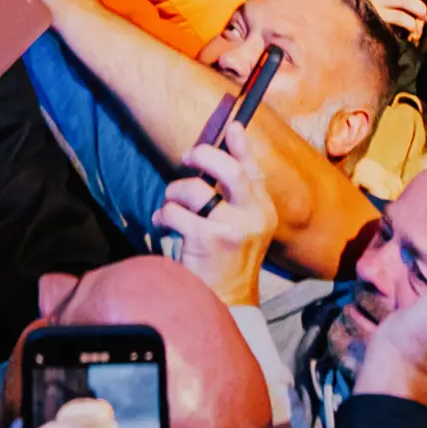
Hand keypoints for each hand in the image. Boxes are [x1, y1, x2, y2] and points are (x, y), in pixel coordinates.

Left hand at [155, 121, 274, 306]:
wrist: (227, 301)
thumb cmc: (228, 259)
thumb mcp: (243, 225)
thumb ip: (237, 195)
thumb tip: (222, 155)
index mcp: (263, 209)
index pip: (253, 170)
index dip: (242, 145)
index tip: (232, 125)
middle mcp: (253, 216)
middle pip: (230, 171)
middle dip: (205, 155)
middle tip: (188, 157)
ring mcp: (232, 228)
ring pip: (195, 189)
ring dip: (175, 191)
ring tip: (171, 203)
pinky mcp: (207, 240)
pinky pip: (176, 212)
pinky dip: (163, 215)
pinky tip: (163, 223)